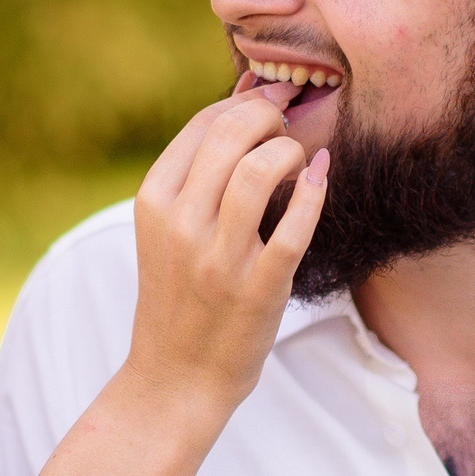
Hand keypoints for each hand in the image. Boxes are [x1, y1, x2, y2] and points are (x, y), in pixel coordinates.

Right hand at [119, 77, 326, 412]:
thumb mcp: (169, 229)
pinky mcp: (258, 288)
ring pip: (261, 170)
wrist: (176, 376)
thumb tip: (247, 99)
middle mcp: (180, 224)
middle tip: (289, 127)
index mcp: (154, 201)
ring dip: (291, 152)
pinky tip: (320, 179)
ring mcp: (218, 258)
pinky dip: (314, 191)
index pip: (205, 124)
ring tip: (299, 161)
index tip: (273, 101)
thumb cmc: (182, 294)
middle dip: (272, 116)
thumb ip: (200, 173)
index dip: (247, 101)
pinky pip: (295, 226)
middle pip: (233, 135)